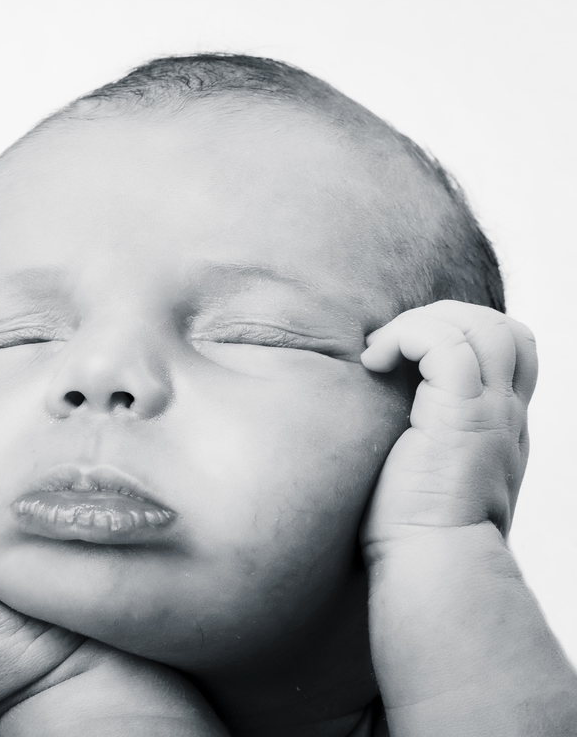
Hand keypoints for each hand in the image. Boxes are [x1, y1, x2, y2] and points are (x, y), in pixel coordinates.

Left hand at [359, 300, 536, 559]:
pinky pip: (445, 344)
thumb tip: (385, 429)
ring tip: (380, 352)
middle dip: (442, 316)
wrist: (434, 566)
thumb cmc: (414, 534)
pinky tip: (373, 363)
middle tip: (392, 344)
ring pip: (479, 326)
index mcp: (500, 427)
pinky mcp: (463, 415)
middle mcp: (505, 415)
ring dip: (421, 322)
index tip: (407, 354)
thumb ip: (425, 442)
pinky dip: (405, 336)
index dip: (463, 332)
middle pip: (501, 328)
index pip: (509, 351)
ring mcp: (490, 413)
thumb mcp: (428, 474)